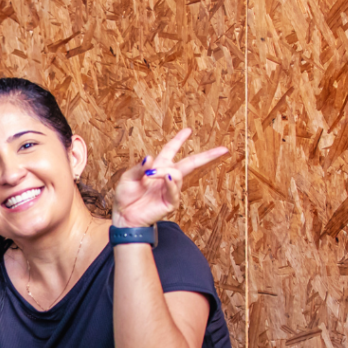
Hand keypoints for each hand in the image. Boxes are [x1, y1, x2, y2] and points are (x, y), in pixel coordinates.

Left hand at [112, 129, 227, 228]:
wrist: (125, 217)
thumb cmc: (126, 197)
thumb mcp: (128, 178)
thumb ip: (138, 168)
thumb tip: (149, 157)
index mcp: (157, 168)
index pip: (171, 150)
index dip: (179, 140)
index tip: (188, 130)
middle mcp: (167, 177)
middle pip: (191, 163)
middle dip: (207, 156)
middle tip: (222, 149)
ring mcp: (170, 189)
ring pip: (177, 174)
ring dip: (166, 171)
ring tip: (150, 175)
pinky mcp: (170, 202)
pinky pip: (175, 191)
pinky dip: (172, 183)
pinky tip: (168, 178)